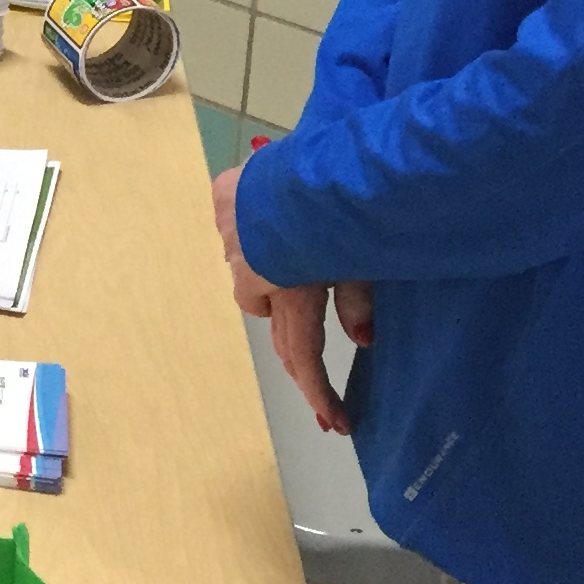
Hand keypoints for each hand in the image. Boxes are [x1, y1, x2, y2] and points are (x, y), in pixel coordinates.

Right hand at [211, 163, 372, 435]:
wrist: (304, 158)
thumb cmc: (341, 210)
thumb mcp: (361, 258)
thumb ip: (356, 301)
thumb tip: (361, 340)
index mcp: (286, 288)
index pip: (302, 355)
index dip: (319, 393)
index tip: (336, 424)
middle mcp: (247, 269)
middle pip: (273, 323)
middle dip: (300, 350)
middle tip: (320, 374)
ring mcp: (230, 233)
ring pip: (249, 272)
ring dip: (274, 277)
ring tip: (300, 263)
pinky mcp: (222, 196)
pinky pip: (234, 227)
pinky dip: (250, 230)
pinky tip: (267, 216)